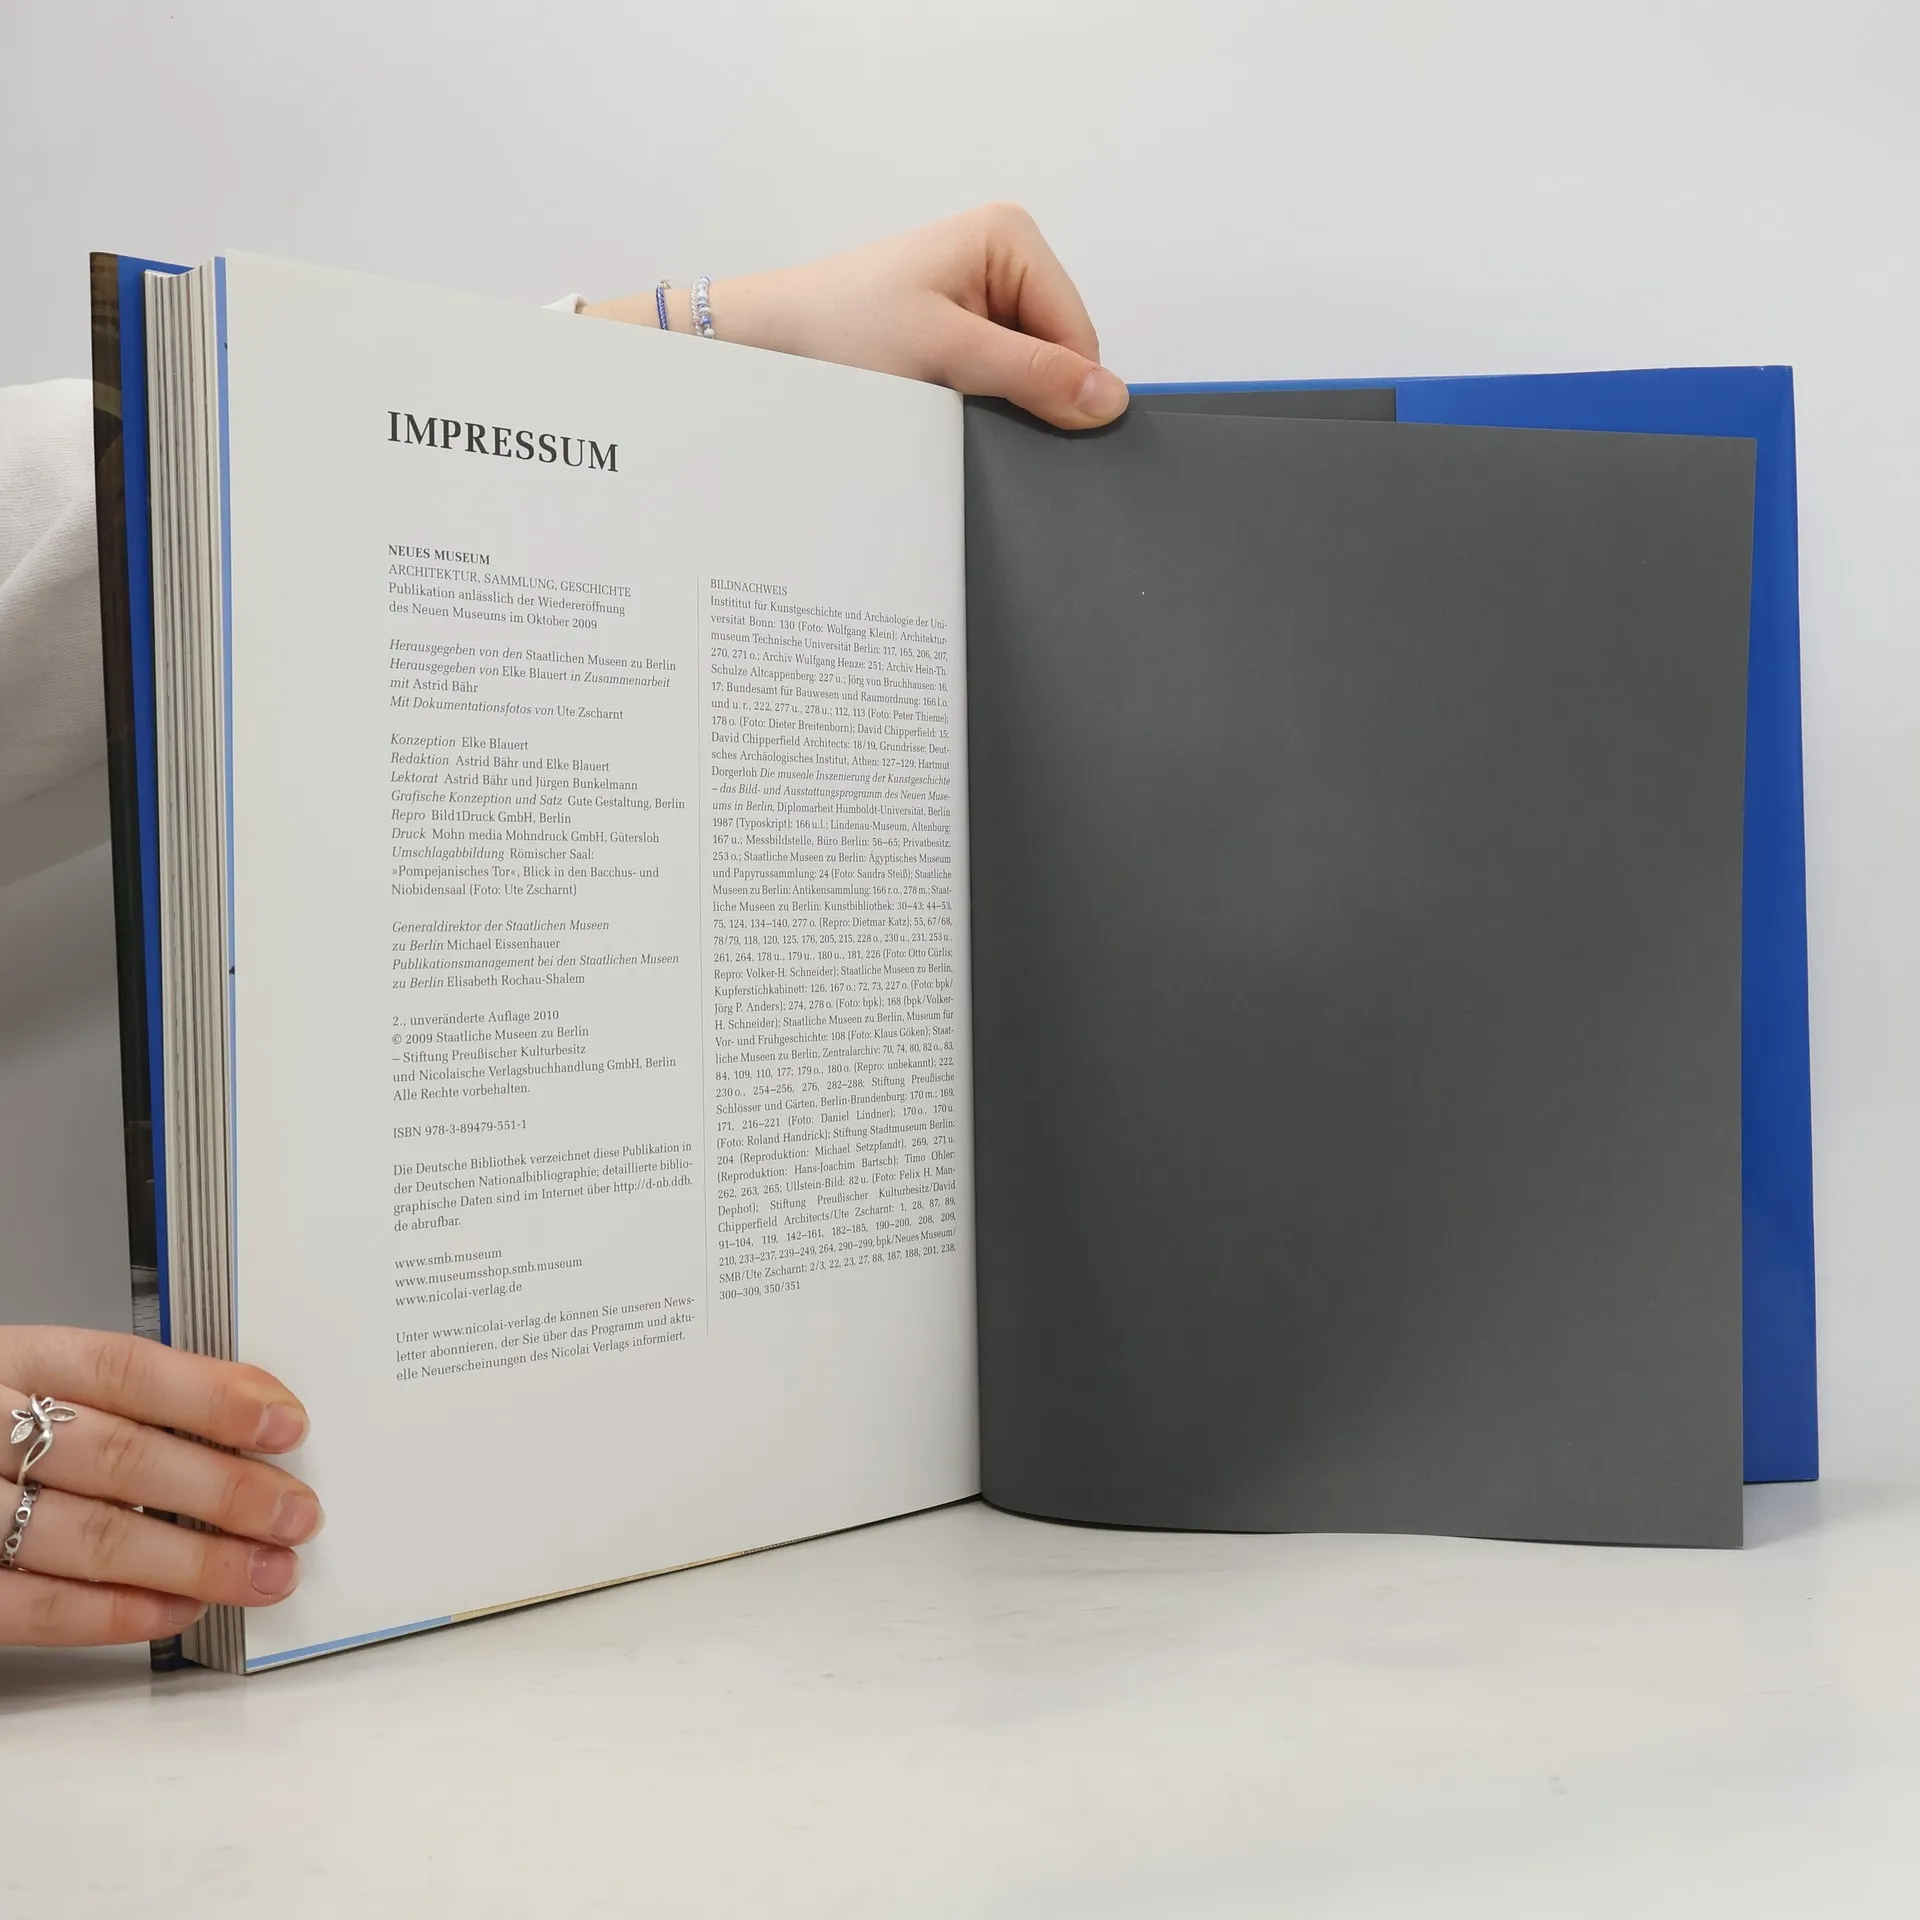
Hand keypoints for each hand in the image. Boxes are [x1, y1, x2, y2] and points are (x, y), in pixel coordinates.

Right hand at [1, 1327, 319, 1646]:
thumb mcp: (27, 1380)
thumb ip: (111, 1397)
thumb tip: (244, 1416)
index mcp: (7, 1358)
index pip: (124, 1368)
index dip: (212, 1397)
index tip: (286, 1423)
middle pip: (119, 1456)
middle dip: (224, 1491)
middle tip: (296, 1514)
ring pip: (87, 1535)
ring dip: (192, 1560)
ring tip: (263, 1571)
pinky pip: (30, 1606)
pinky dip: (112, 1612)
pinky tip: (177, 1609)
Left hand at [583, 203, 1129, 431]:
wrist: (773, 341)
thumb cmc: (841, 328)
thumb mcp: (948, 356)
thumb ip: (1034, 376)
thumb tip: (1109, 399)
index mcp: (1010, 237)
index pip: (1079, 334)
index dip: (1058, 386)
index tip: (1012, 411)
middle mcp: (1002, 256)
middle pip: (1057, 352)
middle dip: (1022, 388)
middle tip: (961, 397)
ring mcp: (981, 292)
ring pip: (1029, 369)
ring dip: (993, 394)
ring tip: (940, 391)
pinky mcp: (957, 324)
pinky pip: (997, 374)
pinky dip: (974, 394)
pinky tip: (935, 393)